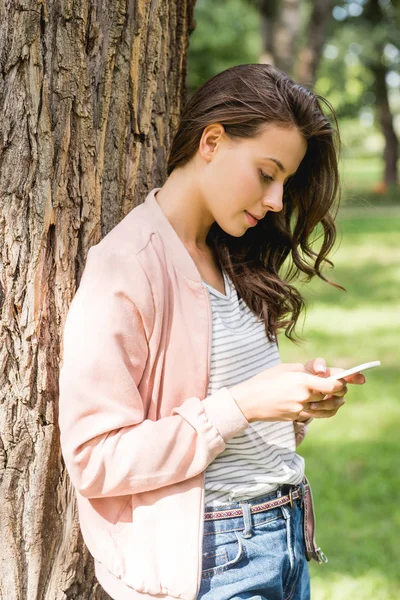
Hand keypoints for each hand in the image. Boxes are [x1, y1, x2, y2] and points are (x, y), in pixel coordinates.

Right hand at [229, 362, 345, 422]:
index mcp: (302, 381)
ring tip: (338, 399)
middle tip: (342, 386)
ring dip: (336, 404)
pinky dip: (324, 411)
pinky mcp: (296, 417)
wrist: (248, 401)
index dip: (343, 382)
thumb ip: (307, 370)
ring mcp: (300, 410)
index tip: (347, 379)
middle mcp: (303, 397)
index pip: (332, 385)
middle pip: (332, 396)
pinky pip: (315, 415)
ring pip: (327, 409)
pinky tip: (325, 406)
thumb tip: (323, 372)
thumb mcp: (286, 369)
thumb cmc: (266, 380)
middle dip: (340, 391)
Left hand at [296, 357, 365, 420]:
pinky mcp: (330, 410)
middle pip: (342, 390)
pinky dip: (319, 412)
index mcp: (335, 375)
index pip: (349, 375)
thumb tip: (322, 370)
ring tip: (310, 405)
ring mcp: (336, 399)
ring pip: (336, 403)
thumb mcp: (308, 368)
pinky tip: (309, 410)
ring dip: (324, 404)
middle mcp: (339, 387)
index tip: (362, 379)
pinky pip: (329, 412)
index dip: (356, 376)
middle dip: (333, 391)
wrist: (297, 392)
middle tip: (321, 392)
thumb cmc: (305, 376)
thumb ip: (316, 364)